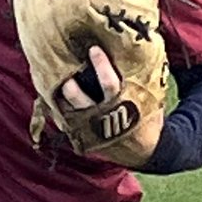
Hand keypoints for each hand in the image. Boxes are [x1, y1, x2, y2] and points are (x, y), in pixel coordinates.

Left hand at [61, 46, 163, 167]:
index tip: (93, 49)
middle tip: (63, 69)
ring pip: (69, 113)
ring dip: (60, 98)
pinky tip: (51, 97)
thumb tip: (137, 49)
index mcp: (124, 106)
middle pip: (81, 100)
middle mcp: (105, 119)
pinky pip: (66, 123)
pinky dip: (58, 111)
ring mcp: (91, 131)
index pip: (110, 84)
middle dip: (71, 86)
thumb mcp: (150, 99)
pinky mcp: (84, 139)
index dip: (101, 67)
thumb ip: (141, 79)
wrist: (146, 152)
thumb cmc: (147, 118)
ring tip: (52, 81)